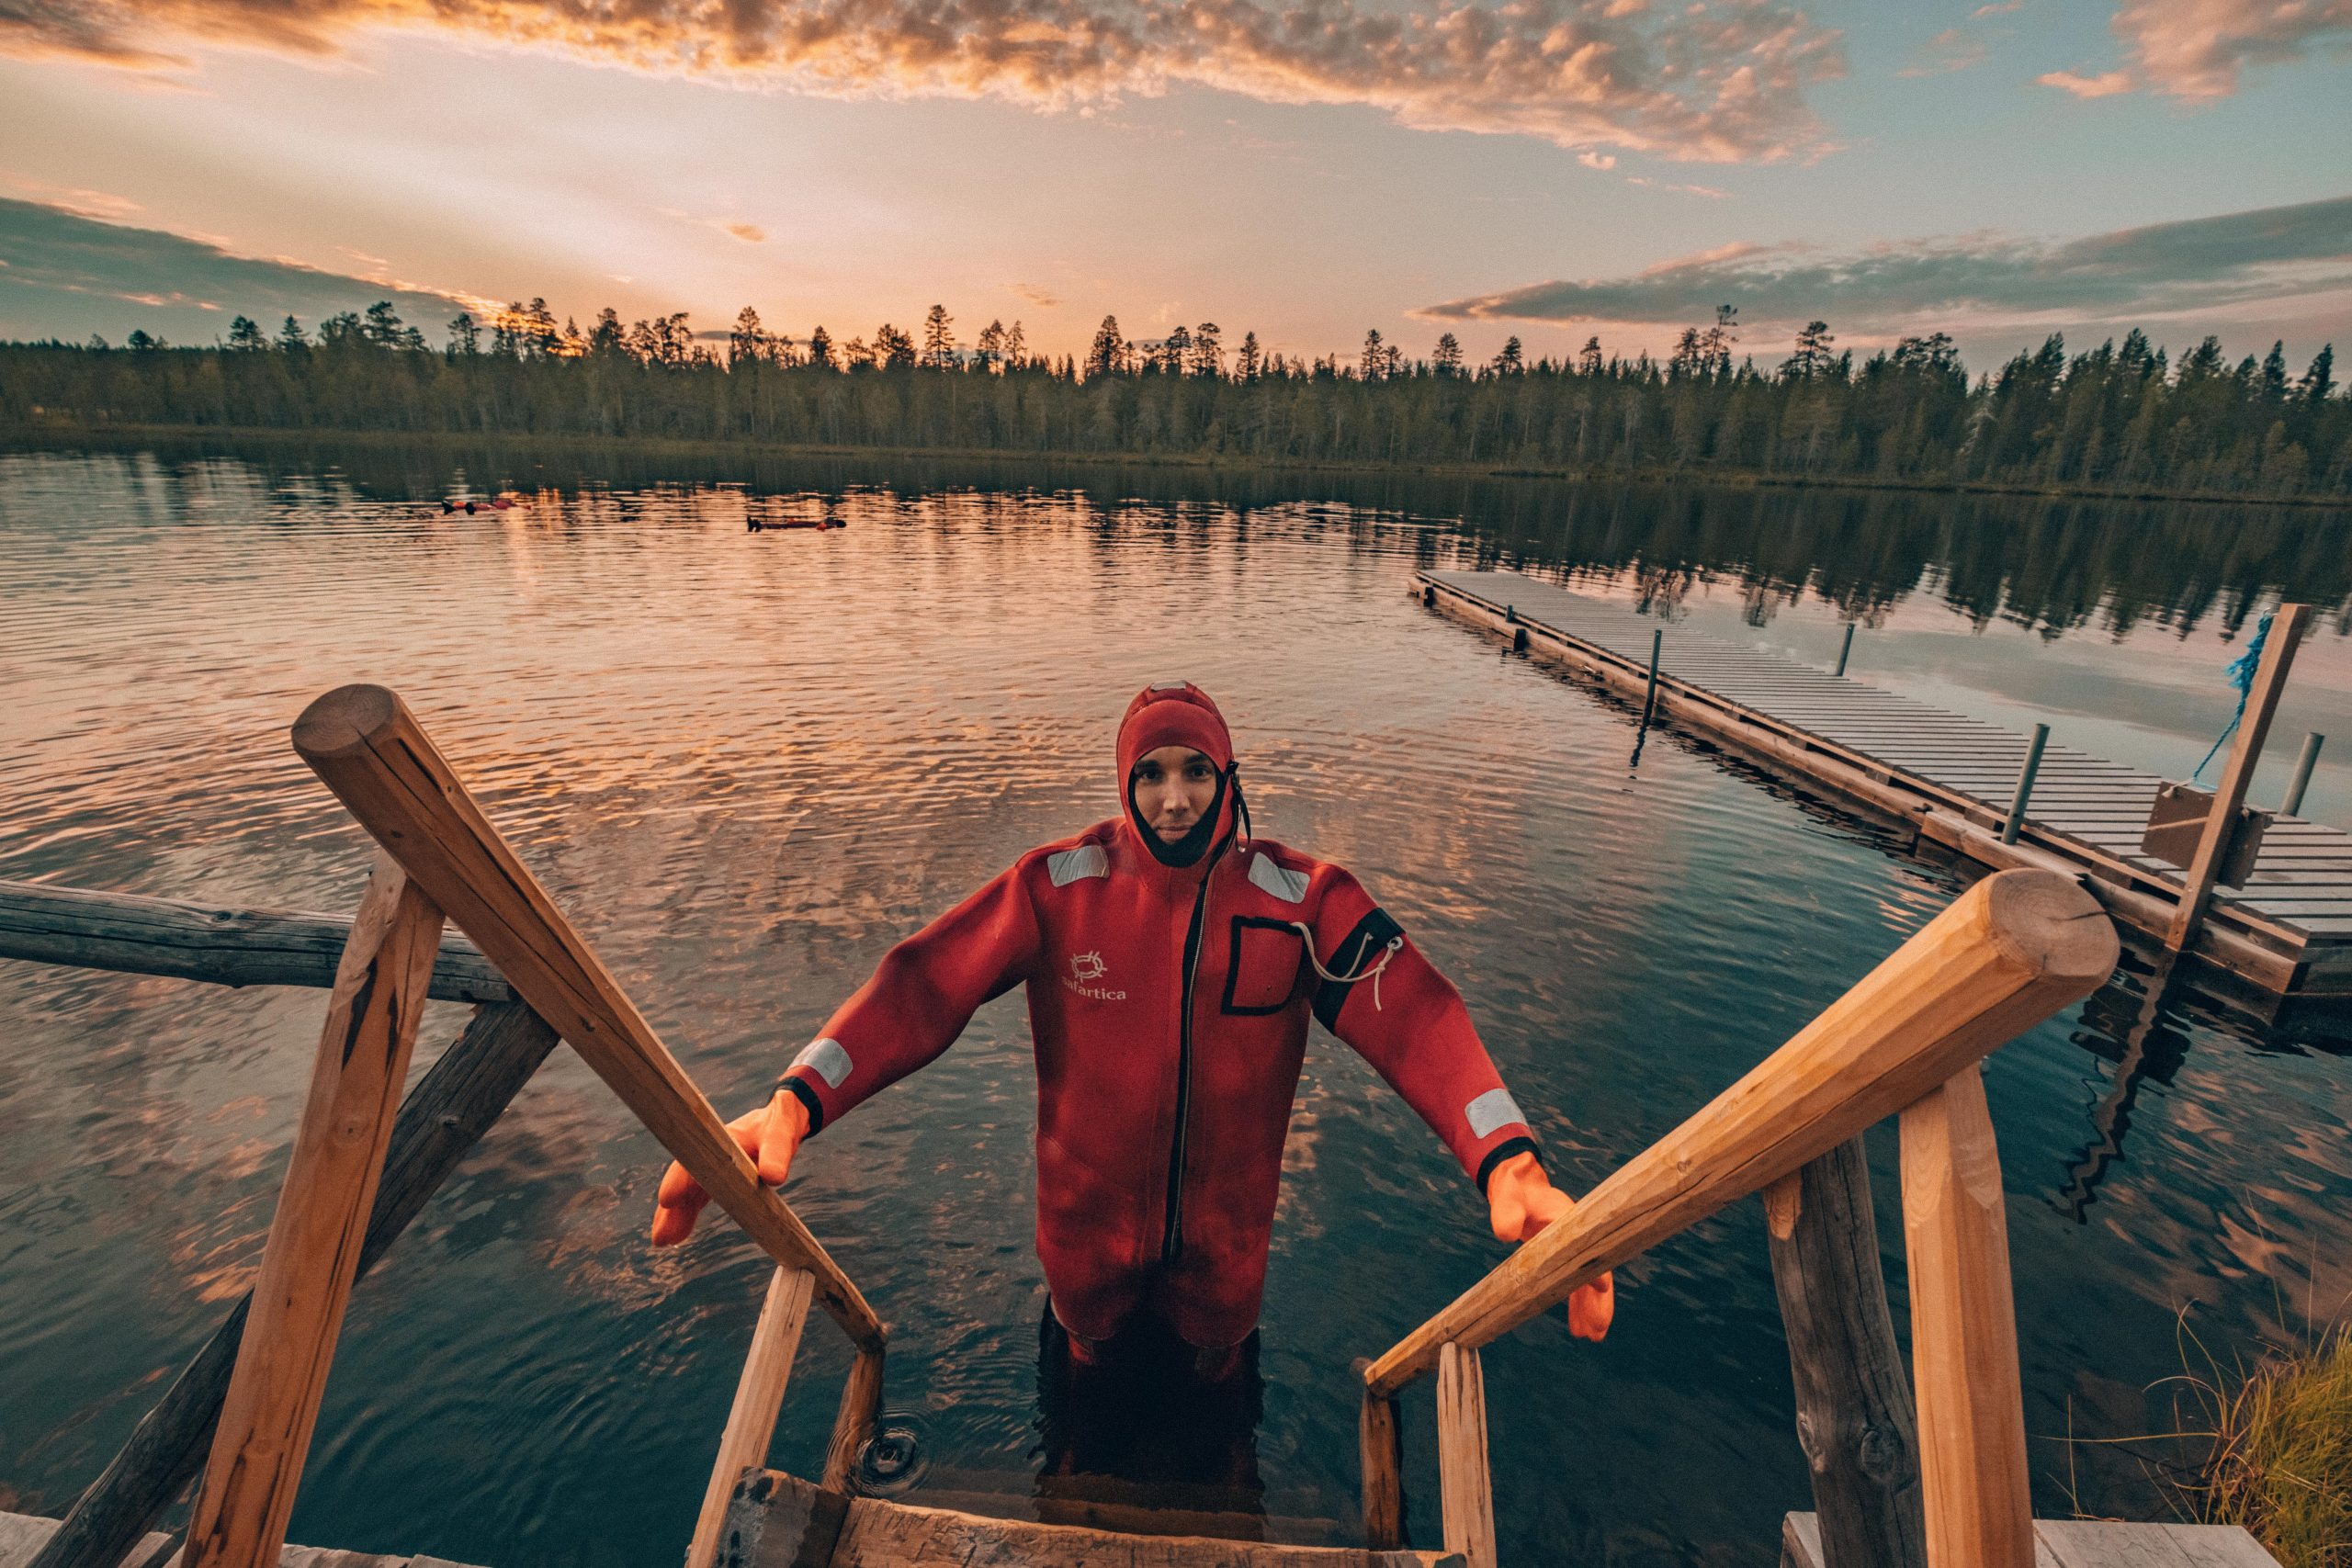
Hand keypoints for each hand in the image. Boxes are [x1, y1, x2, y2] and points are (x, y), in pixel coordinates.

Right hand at [649, 1089, 809, 1245]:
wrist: (784, 1117)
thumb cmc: (781, 1123)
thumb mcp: (782, 1134)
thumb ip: (777, 1153)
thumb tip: (774, 1177)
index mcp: (721, 1139)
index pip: (695, 1159)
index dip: (680, 1180)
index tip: (667, 1199)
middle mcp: (710, 1152)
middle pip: (685, 1181)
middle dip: (671, 1209)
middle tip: (660, 1237)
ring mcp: (711, 1165)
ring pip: (688, 1193)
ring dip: (674, 1216)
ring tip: (663, 1241)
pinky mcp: (718, 1177)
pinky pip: (698, 1196)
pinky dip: (687, 1213)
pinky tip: (679, 1234)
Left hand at [1485, 1151, 1614, 1342]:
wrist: (1518, 1185)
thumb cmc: (1514, 1189)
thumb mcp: (1507, 1195)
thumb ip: (1505, 1210)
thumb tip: (1505, 1233)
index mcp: (1567, 1217)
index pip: (1584, 1242)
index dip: (1593, 1264)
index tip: (1600, 1285)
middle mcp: (1576, 1234)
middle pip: (1593, 1269)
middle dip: (1597, 1299)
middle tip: (1597, 1328)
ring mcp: (1573, 1248)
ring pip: (1587, 1281)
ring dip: (1591, 1307)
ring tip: (1592, 1336)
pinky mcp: (1565, 1257)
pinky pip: (1576, 1283)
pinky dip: (1578, 1303)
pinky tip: (1579, 1327)